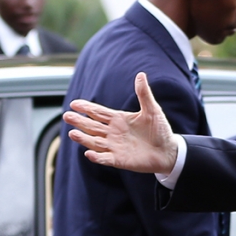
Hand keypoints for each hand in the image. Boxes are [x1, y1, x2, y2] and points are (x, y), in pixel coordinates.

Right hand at [64, 72, 178, 172]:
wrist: (168, 151)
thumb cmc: (160, 130)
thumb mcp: (152, 110)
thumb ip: (144, 94)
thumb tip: (140, 75)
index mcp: (118, 119)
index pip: (98, 112)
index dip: (87, 108)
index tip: (74, 103)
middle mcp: (113, 133)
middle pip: (92, 126)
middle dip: (80, 121)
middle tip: (67, 116)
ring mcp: (115, 147)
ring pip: (95, 142)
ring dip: (84, 138)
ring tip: (72, 133)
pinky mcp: (119, 160)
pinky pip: (105, 158)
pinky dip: (97, 156)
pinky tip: (89, 153)